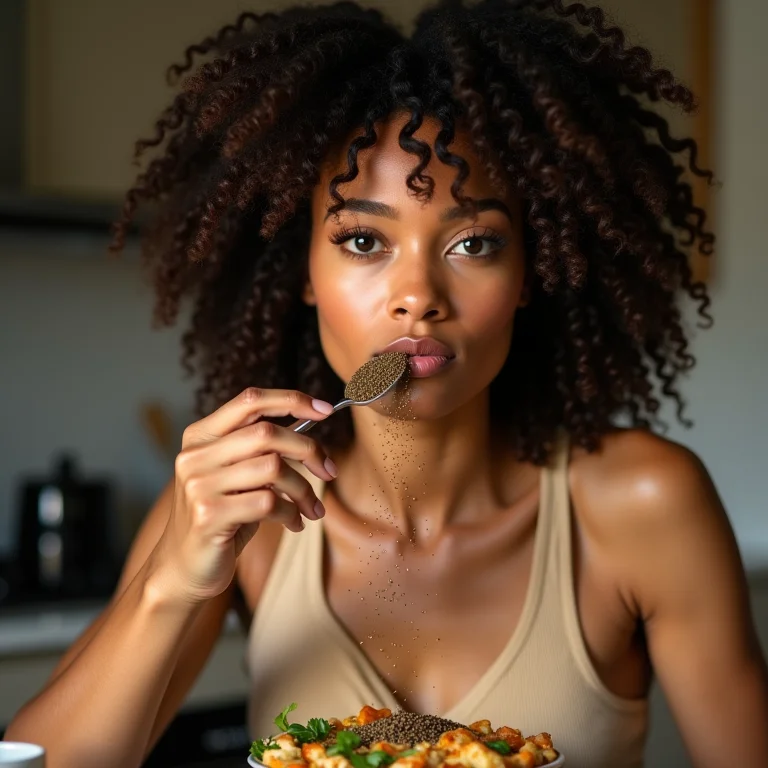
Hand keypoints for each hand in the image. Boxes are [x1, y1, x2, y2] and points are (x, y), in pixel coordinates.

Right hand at [150, 387, 336, 603]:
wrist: (184, 568)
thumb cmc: (221, 517)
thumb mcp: (236, 475)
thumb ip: (260, 449)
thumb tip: (311, 427)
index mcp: (201, 436)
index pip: (250, 400)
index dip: (291, 400)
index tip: (325, 410)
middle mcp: (195, 455)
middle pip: (267, 433)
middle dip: (308, 450)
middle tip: (329, 471)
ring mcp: (199, 485)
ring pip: (273, 468)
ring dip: (303, 489)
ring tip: (311, 508)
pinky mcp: (209, 515)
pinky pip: (269, 502)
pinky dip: (291, 512)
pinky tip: (294, 523)